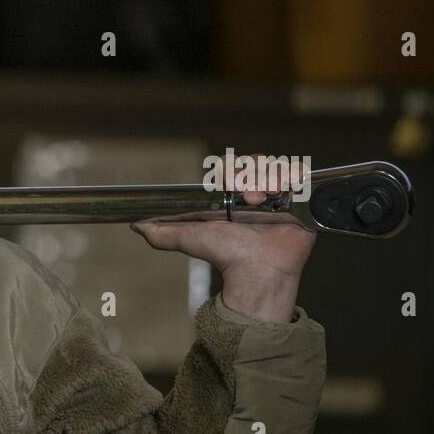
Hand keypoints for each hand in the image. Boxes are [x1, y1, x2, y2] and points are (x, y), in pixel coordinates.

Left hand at [130, 159, 315, 322]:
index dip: (231, 167)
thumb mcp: (188, 239)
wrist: (257, 270)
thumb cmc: (225, 255)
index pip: (232, 167)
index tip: (226, 177)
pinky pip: (296, 176)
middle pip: (255, 163)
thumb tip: (136, 226)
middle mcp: (254, 196)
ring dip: (265, 180)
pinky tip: (278, 198)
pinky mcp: (297, 202)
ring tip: (260, 201)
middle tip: (244, 195)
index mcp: (231, 200)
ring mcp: (277, 198)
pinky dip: (286, 181)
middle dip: (248, 174)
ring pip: (274, 167)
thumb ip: (162, 233)